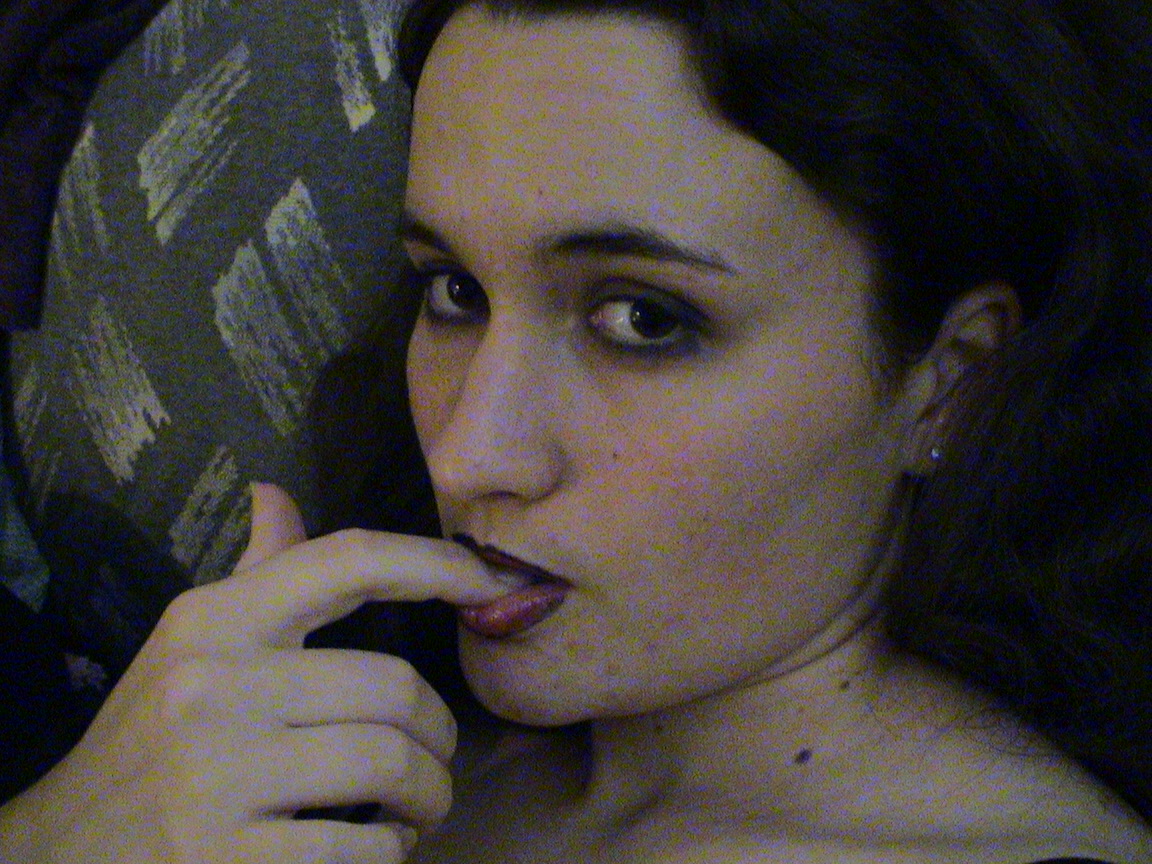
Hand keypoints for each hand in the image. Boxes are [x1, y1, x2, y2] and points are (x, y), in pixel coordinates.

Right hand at [0, 484, 506, 863]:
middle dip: (437, 732)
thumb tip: (276, 493)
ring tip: (419, 804)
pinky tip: (380, 845)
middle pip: (392, 685)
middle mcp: (216, 683)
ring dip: (429, 793)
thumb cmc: (147, 734)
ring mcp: (218, 773)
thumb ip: (254, 573)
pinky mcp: (223, 857)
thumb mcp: (189, 641)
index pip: (349, 560)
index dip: (437, 564)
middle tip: (434, 755)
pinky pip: (359, 848)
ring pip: (387, 763)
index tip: (494, 581)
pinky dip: (391, 850)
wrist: (58, 847)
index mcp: (216, 619)